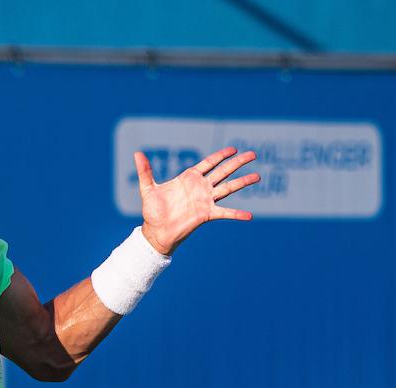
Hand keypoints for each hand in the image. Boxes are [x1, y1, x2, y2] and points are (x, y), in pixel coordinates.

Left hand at [136, 147, 259, 254]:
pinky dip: (236, 214)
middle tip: (253, 154)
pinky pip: (225, 213)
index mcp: (189, 178)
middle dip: (238, 163)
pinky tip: (249, 216)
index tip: (233, 149)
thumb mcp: (148, 189)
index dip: (221, 155)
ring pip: (228, 187)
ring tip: (258, 176)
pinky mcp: (206, 214)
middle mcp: (200, 187)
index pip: (209, 163)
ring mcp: (205, 200)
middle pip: (223, 171)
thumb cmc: (152, 211)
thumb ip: (145, 171)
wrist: (156, 231)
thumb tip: (137, 154)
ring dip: (243, 182)